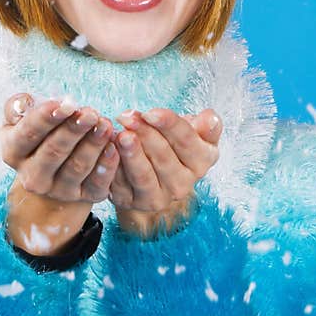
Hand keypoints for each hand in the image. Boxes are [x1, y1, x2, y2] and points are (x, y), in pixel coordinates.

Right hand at [0, 93, 118, 254]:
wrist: (56, 168)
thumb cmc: (40, 133)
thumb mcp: (22, 119)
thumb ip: (18, 106)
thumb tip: (24, 103)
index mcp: (13, 152)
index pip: (28, 134)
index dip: (45, 119)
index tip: (64, 105)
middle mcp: (32, 177)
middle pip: (53, 152)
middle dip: (73, 130)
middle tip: (90, 113)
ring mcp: (57, 190)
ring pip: (76, 167)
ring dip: (92, 144)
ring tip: (104, 124)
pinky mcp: (83, 197)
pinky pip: (96, 184)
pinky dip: (106, 166)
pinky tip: (113, 147)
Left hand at [110, 108, 221, 238]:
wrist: (150, 169)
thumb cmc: (172, 144)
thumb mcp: (193, 133)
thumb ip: (205, 127)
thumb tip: (209, 118)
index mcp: (201, 162)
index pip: (186, 141)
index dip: (169, 125)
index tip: (151, 112)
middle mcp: (183, 185)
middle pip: (163, 156)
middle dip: (144, 134)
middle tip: (127, 117)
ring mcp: (157, 197)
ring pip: (143, 175)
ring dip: (130, 154)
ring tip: (119, 135)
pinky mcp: (131, 202)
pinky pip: (120, 185)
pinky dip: (112, 167)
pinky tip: (106, 149)